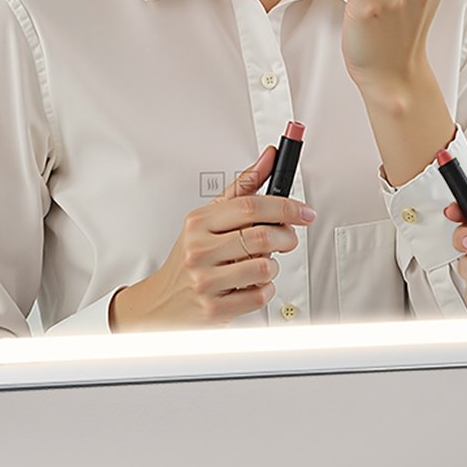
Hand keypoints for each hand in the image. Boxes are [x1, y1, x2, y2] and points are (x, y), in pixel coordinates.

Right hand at [110, 146, 314, 330]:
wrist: (162, 303)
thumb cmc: (190, 257)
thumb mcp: (209, 218)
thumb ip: (242, 187)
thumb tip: (268, 157)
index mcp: (199, 223)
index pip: (250, 206)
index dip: (284, 206)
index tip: (303, 212)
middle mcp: (199, 250)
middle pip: (262, 236)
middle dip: (286, 237)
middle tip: (287, 239)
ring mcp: (205, 281)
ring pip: (264, 267)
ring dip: (272, 266)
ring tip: (260, 264)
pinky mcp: (215, 310)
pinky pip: (259, 295)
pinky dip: (265, 289)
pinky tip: (251, 284)